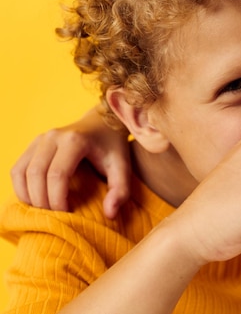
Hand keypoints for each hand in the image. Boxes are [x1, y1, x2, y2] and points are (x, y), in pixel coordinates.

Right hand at [10, 107, 130, 218]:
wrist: (103, 122)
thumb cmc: (113, 147)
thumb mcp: (123, 167)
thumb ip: (120, 191)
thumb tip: (109, 215)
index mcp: (75, 140)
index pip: (57, 175)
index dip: (58, 199)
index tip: (67, 214)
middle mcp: (53, 137)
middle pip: (36, 175)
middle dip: (42, 201)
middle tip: (54, 216)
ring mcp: (40, 138)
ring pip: (21, 172)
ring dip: (28, 196)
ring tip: (45, 210)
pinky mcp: (33, 143)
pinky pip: (18, 169)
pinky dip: (22, 188)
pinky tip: (36, 199)